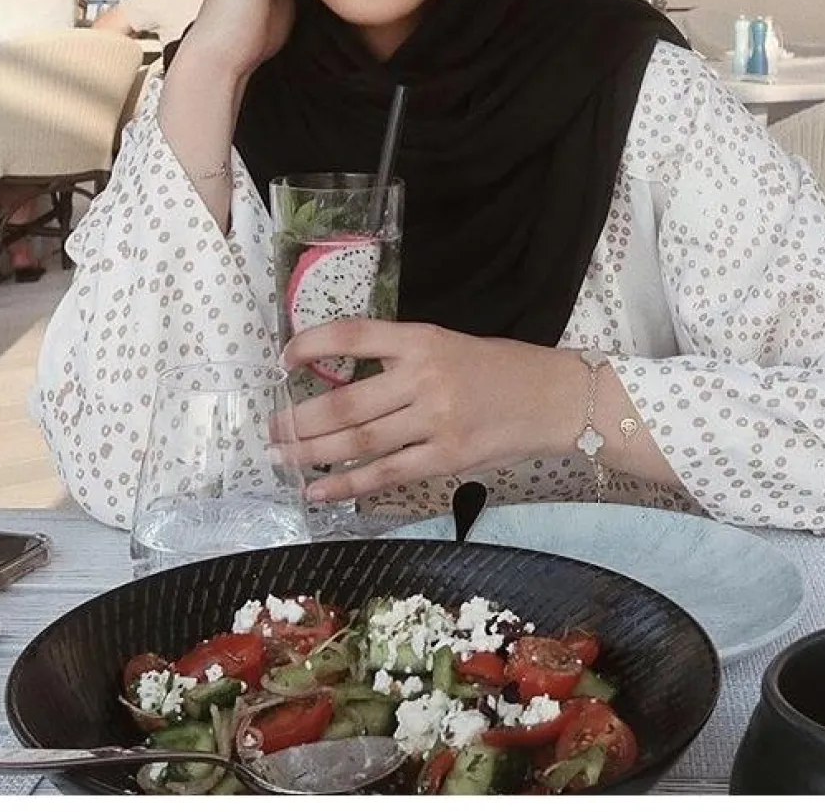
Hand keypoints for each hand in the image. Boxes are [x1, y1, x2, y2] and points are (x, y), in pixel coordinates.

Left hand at [277, 320, 579, 501]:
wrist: (553, 397)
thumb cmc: (497, 368)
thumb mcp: (445, 344)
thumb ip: (399, 359)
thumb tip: (339, 383)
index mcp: (421, 338)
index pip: (353, 335)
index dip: (311, 345)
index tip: (283, 359)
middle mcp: (424, 376)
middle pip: (346, 401)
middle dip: (300, 418)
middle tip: (270, 428)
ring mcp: (435, 420)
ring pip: (359, 439)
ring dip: (312, 452)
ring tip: (280, 457)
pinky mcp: (447, 458)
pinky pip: (386, 474)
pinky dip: (347, 483)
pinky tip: (318, 489)